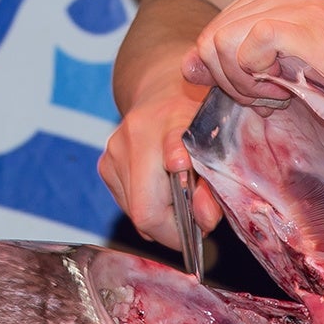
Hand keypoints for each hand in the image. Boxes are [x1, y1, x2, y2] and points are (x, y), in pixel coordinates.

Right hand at [100, 67, 219, 244]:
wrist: (163, 93)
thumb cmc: (199, 124)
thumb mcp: (219, 146)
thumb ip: (215, 186)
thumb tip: (203, 221)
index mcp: (175, 119)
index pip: (173, 146)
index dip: (177, 166)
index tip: (185, 177)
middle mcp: (138, 133)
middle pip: (145, 208)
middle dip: (172, 230)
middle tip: (194, 228)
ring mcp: (115, 150)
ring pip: (134, 213)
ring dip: (161, 219)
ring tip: (179, 200)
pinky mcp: (105, 164)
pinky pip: (127, 205)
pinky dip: (147, 207)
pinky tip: (160, 190)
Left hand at [186, 0, 323, 126]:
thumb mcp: (278, 67)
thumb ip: (234, 61)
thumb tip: (187, 67)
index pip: (210, 32)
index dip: (224, 73)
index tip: (260, 91)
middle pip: (210, 39)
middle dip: (229, 81)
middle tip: (268, 98)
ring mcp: (295, 2)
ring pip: (221, 43)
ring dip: (242, 83)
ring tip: (278, 94)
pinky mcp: (306, 23)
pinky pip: (248, 47)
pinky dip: (256, 78)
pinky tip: (285, 90)